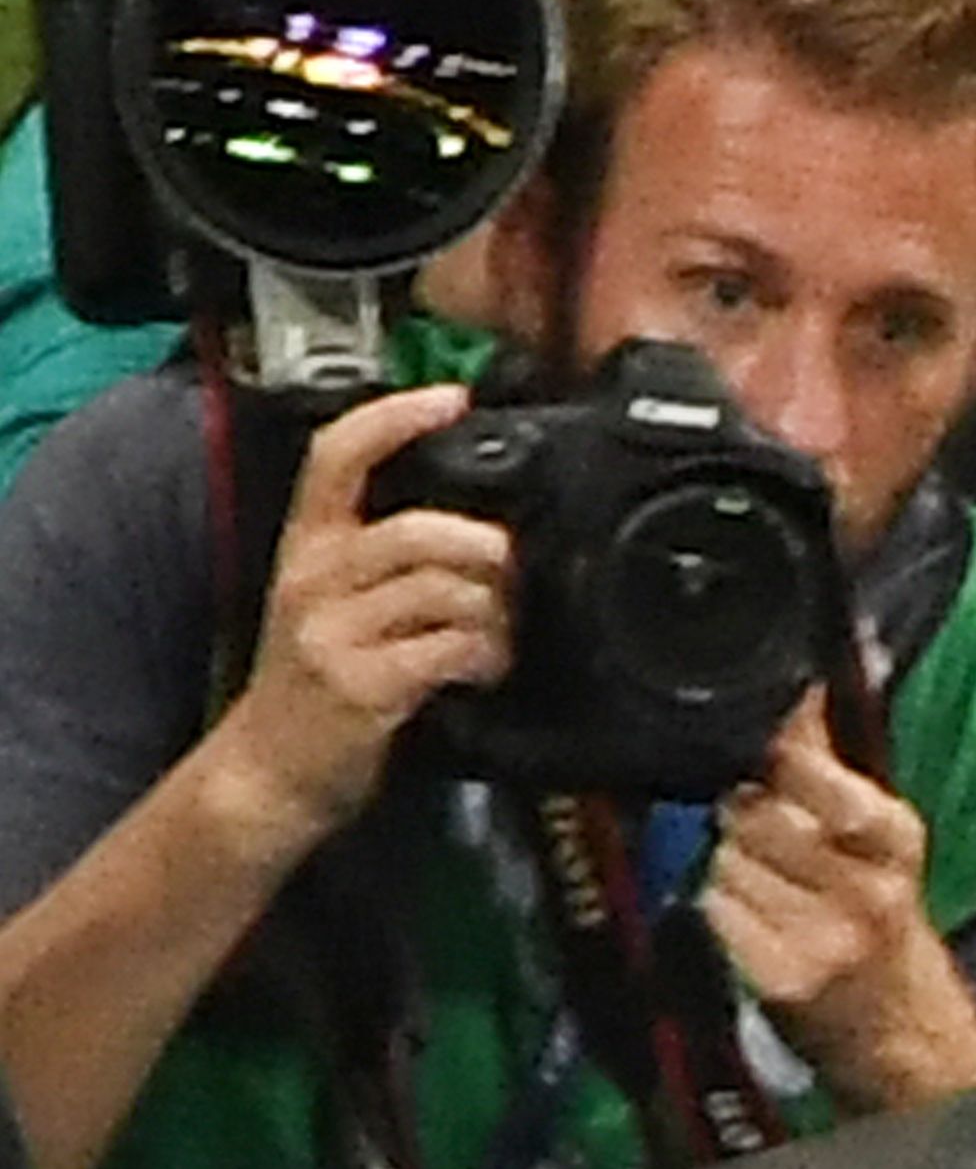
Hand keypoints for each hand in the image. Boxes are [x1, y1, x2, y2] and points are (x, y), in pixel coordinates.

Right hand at [214, 386, 510, 856]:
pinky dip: (486, 655)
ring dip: (496, 612)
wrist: (271, 770)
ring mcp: (333, 631)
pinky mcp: (361, 684)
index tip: (453, 398)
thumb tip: (483, 531)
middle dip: (487, 550)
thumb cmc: (318, 684)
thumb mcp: (336, 603)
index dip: (395, 419)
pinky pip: (449, 650)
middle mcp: (313, 576)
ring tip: (502, 636)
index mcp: (308, 544)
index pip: (338, 455)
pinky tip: (486, 669)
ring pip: (444, 589)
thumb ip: (389, 560)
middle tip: (512, 578)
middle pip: (418, 530)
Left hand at [706, 701, 975, 1114]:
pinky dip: (719, 911)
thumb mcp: (882, 834)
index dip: (775, 759)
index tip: (770, 765)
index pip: (805, 767)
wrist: (906, 1032)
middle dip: (745, 819)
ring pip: (724, 858)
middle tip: (770, 844)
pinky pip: (712, 909)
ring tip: (768, 889)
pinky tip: (754, 923)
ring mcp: (822, 935)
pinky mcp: (780, 975)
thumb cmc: (884, 917)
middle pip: (750, 812)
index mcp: (895, 836)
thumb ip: (834, 752)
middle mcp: (865, 886)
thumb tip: (815, 668)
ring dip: (729, 867)